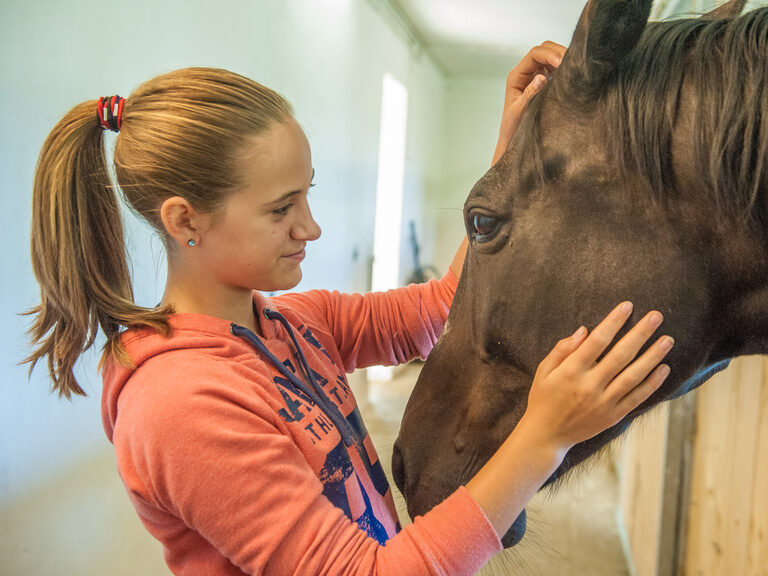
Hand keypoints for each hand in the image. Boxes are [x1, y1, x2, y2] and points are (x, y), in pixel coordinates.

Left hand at [492, 41, 565, 165]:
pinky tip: (574, 77)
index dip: (550, 54)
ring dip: (565, 60)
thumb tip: (541, 76)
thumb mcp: (520, 112)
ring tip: (576, 70)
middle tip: (574, 64)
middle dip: (560, 52)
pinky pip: (557, 70)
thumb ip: (530, 94)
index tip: (563, 63)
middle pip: (545, 50)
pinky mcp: (546, 83)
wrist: (514, 142)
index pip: (535, 54)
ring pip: (553, 57)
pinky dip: (566, 70)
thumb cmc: (514, 129)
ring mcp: (536, 76)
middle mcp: (526, 73)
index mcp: (516, 76)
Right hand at [521, 301, 673, 453]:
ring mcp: (604, 402)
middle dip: (640, 333)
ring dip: (653, 356)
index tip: (627, 306)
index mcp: (571, 371)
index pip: (597, 341)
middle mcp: (590, 385)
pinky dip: (652, 383)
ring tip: (667, 340)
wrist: (546, 436)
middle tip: (656, 316)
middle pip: (621, 355)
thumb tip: (584, 331)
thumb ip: (562, 350)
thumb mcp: (543, 371)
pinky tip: (664, 368)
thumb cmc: (543, 399)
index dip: (613, 322)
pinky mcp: (613, 416)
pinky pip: (637, 397)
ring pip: (634, 375)